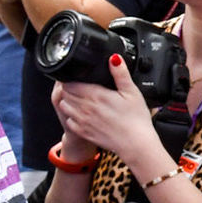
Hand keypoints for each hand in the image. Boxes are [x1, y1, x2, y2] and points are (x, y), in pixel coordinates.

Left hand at [50, 56, 165, 175]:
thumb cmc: (136, 119)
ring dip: (69, 101)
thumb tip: (114, 58)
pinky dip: (72, 116)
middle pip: (66, 92)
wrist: (135, 144)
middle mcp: (85, 108)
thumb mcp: (132, 92)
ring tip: (81, 99)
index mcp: (96, 95)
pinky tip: (84, 115)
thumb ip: (121, 74)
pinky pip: (68, 120)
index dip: (72, 78)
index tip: (80, 77)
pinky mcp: (82, 132)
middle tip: (82, 87)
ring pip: (64, 105)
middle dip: (71, 87)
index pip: (70, 82)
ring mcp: (82, 121)